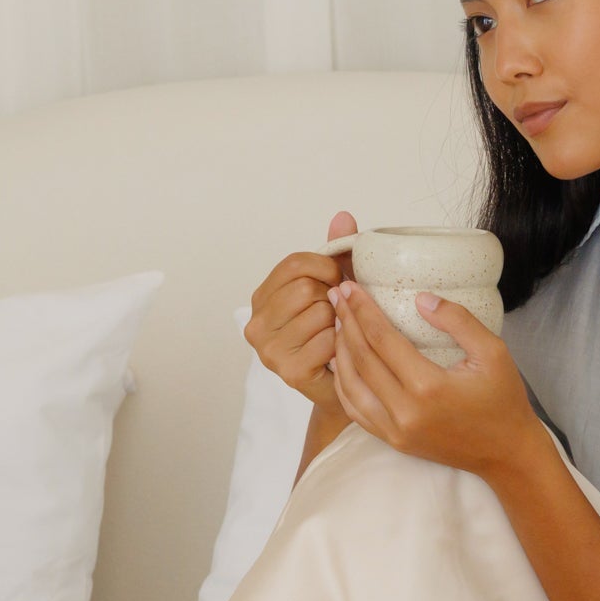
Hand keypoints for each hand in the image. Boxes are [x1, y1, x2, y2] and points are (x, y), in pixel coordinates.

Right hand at [246, 210, 359, 414]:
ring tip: (338, 333)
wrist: (343, 384)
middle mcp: (256, 324)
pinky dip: (342, 342)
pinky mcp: (289, 372)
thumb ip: (334, 253)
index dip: (325, 267)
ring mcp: (269, 351)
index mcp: (261, 298)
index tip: (337, 281)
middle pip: (305, 288)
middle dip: (333, 297)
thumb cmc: (335, 332)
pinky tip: (339, 351)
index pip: (294, 264)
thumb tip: (344, 216)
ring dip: (340, 321)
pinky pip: (328, 340)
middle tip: (338, 312)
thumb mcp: (332, 287)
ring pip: (320, 314)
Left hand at [328, 276, 542, 482]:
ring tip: (337, 322)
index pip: (382, 339)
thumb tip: (420, 297)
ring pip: (350, 385)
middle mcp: (404, 411)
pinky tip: (341, 361)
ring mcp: (394, 430)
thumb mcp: (494, 352)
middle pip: (361, 358)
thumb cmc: (503, 400)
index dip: (363, 310)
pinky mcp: (392, 441)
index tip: (350, 287)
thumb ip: (458, 321)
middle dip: (346, 323)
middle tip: (336, 296)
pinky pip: (355, 409)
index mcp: (428, 387)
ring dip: (340, 351)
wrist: (506, 453)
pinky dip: (343, 383)